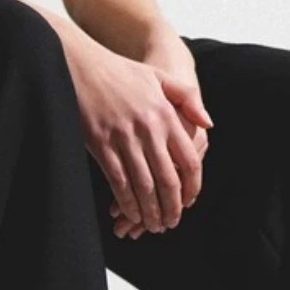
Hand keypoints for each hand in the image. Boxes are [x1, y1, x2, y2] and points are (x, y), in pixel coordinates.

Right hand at [64, 33, 211, 236]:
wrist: (81, 65)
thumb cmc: (121, 72)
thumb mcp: (160, 77)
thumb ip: (188, 99)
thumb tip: (208, 125)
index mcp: (166, 115)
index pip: (189, 161)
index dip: (192, 188)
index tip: (189, 202)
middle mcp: (148, 128)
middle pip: (168, 179)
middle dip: (172, 208)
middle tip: (171, 223)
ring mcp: (124, 137)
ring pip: (144, 185)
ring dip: (150, 210)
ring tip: (153, 225)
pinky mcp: (101, 144)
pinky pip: (118, 181)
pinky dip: (127, 201)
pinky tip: (131, 213)